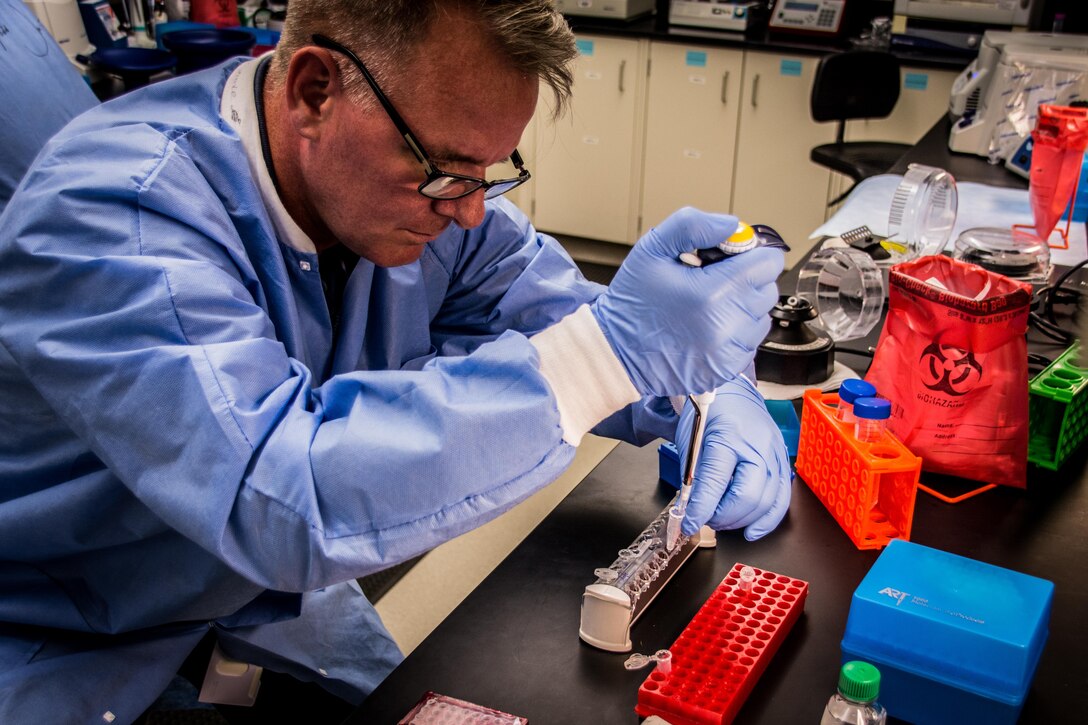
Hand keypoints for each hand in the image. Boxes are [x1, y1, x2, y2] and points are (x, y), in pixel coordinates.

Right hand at [590, 208, 782, 396]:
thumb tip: (732, 225)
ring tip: (709, 305)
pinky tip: (708, 327)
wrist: (616, 351)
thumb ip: (693, 226)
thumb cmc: (633, 301)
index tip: (729, 257)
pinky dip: (735, 332)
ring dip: (743, 307)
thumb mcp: (652, 249)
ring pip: (761, 317)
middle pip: (767, 289)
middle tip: (713, 280)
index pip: (767, 264)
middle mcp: (724, 326)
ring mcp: (727, 352)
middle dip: (746, 279)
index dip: (750, 254)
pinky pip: (749, 342)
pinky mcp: (726, 369)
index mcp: (710, 293)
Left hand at [676, 375, 791, 540]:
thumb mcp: (691, 442)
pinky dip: (767, 519)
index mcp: (728, 436)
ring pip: (766, 503)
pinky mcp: (783, 462)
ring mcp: (775, 454)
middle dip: (723, 517)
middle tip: (706, 519)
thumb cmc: (709, 413)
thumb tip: (691, 511)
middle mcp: (757, 446)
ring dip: (742, 521)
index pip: (715, 484)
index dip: (700, 511)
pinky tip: (752, 530)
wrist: (732, 393)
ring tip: (723, 520)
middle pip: (747, 497)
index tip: (689, 524)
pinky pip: (781, 499)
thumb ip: (693, 478)